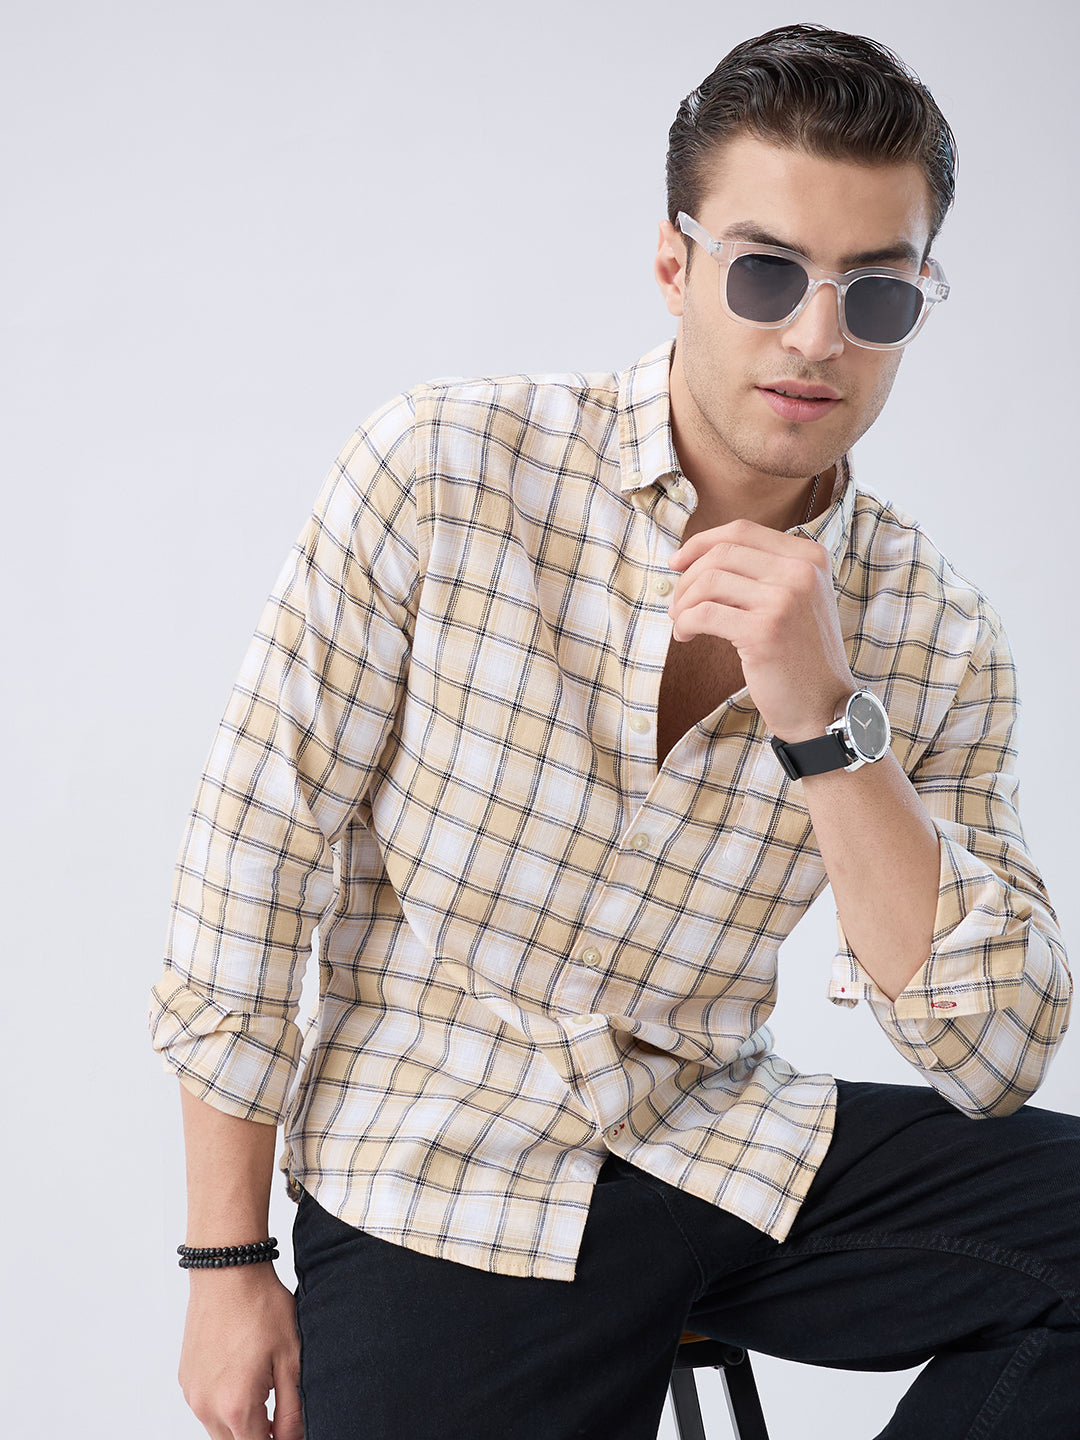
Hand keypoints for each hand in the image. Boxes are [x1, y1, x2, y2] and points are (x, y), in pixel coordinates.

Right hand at [179, 1265, 303, 1439]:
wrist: (227, 1271)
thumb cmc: (261, 1307)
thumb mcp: (292, 1358)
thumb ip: (292, 1410)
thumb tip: (293, 1439)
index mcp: (236, 1407)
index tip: (288, 1429)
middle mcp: (206, 1407)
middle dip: (259, 1434)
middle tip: (278, 1410)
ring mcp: (192, 1393)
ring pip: (218, 1430)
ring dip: (240, 1422)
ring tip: (262, 1385)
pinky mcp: (185, 1379)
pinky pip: (206, 1407)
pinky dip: (224, 1404)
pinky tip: (242, 1373)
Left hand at [668, 518, 854, 740]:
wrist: (823, 706)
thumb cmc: (799, 654)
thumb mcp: (793, 599)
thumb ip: (761, 571)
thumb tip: (693, 554)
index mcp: (810, 557)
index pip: (742, 530)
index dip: (701, 542)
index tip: (676, 562)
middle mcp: (802, 572)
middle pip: (721, 553)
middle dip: (688, 578)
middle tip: (678, 605)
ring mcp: (785, 600)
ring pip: (709, 580)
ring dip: (684, 603)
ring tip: (682, 623)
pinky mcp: (764, 631)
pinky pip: (704, 613)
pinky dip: (685, 623)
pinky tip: (686, 636)